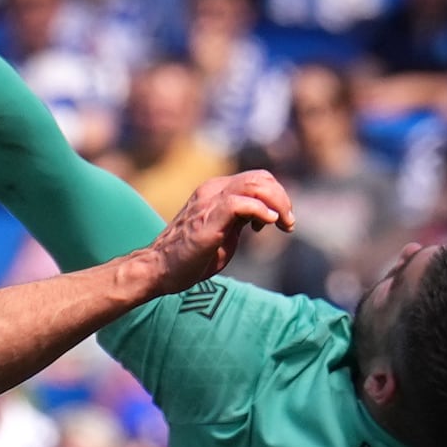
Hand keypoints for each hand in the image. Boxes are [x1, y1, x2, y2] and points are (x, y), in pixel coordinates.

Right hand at [142, 166, 292, 292]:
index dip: (276, 196)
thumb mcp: (224, 233)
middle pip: (261, 177)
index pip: (257, 178)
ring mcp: (209, 201)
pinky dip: (260, 211)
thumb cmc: (188, 257)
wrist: (158, 269)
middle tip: (288, 224)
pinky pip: (241, 203)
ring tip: (284, 224)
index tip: (279, 221)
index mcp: (216, 191)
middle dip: (282, 198)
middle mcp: (213, 190)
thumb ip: (240, 220)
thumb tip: (264, 216)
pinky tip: (267, 224)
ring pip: (255, 184)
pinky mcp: (208, 218)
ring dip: (277, 203)